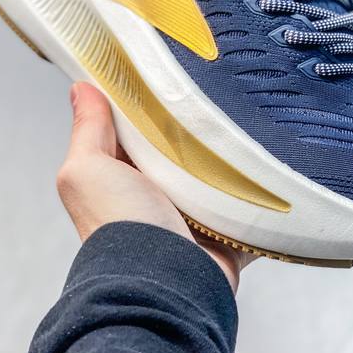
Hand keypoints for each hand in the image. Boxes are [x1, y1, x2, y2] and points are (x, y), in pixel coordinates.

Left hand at [56, 82, 254, 291]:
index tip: (166, 70)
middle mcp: (154, 196)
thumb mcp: (88, 169)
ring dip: (228, 157)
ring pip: (216, 173)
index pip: (133, 130)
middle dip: (195, 127)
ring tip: (248, 119)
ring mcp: (191, 215)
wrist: (165, 282)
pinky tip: (271, 164)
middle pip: (179, 149)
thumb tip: (81, 89)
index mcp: (119, 177)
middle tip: (215, 89)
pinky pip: (248, 205)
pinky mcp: (225, 231)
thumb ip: (87, 130)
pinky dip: (259, 192)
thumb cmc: (119, 226)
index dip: (145, 103)